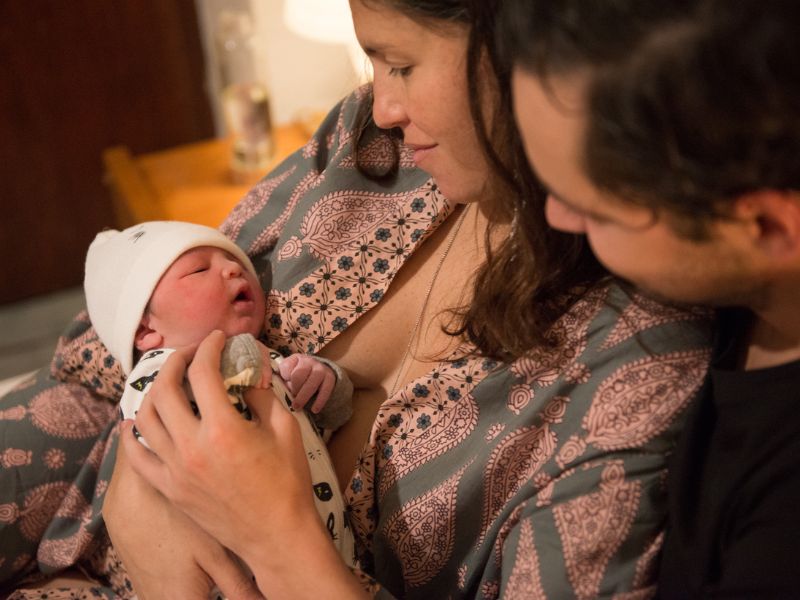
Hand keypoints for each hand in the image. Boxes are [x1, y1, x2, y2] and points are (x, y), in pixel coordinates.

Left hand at [125, 331, 367, 598]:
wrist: (276, 535)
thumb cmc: (287, 482)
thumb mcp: (286, 429)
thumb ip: (263, 395)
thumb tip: (248, 372)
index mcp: (223, 429)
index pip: (203, 373)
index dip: (209, 347)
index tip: (217, 338)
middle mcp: (190, 447)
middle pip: (165, 389)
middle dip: (176, 361)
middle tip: (191, 353)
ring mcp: (174, 470)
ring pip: (145, 418)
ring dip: (154, 391)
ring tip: (169, 382)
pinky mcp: (169, 489)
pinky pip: (137, 457)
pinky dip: (132, 435)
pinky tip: (135, 422)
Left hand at [278, 354, 335, 412]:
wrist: (319, 370)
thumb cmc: (299, 373)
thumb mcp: (289, 371)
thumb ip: (284, 379)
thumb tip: (284, 390)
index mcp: (296, 359)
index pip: (287, 367)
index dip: (284, 377)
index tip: (283, 386)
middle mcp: (309, 361)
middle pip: (299, 376)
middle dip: (293, 390)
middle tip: (289, 402)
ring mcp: (321, 369)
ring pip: (312, 383)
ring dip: (303, 397)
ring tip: (297, 407)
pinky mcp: (330, 378)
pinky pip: (325, 390)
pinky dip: (320, 401)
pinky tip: (314, 410)